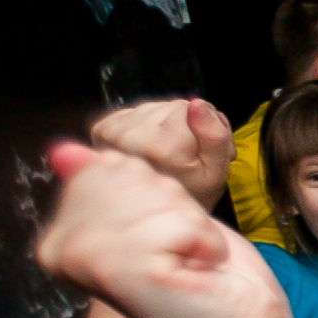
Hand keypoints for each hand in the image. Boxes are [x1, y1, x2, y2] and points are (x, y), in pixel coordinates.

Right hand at [35, 144, 287, 317]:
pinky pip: (179, 222)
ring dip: (192, 225)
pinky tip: (198, 273)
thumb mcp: (152, 215)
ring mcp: (87, 262)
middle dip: (174, 206)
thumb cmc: (203, 275)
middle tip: (179, 253)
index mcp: (59, 239)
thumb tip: (62, 150)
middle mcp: (59, 252)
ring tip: (188, 264)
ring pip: (157, 193)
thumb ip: (105, 184)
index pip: (109, 164)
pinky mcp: (124, 273)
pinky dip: (205, 242)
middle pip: (130, 173)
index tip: (163, 239)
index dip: (157, 194)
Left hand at [86, 98, 232, 208]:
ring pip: (154, 107)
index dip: (202, 125)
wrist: (149, 213)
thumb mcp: (215, 173)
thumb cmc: (188, 194)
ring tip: (166, 154)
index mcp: (161, 148)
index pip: (189, 107)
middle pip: (170, 106)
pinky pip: (135, 111)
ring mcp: (112, 132)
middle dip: (183, 124)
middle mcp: (130, 137)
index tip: (201, 149)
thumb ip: (214, 137)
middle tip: (184, 154)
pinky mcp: (102, 128)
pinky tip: (148, 148)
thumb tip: (198, 104)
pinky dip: (145, 126)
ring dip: (163, 125)